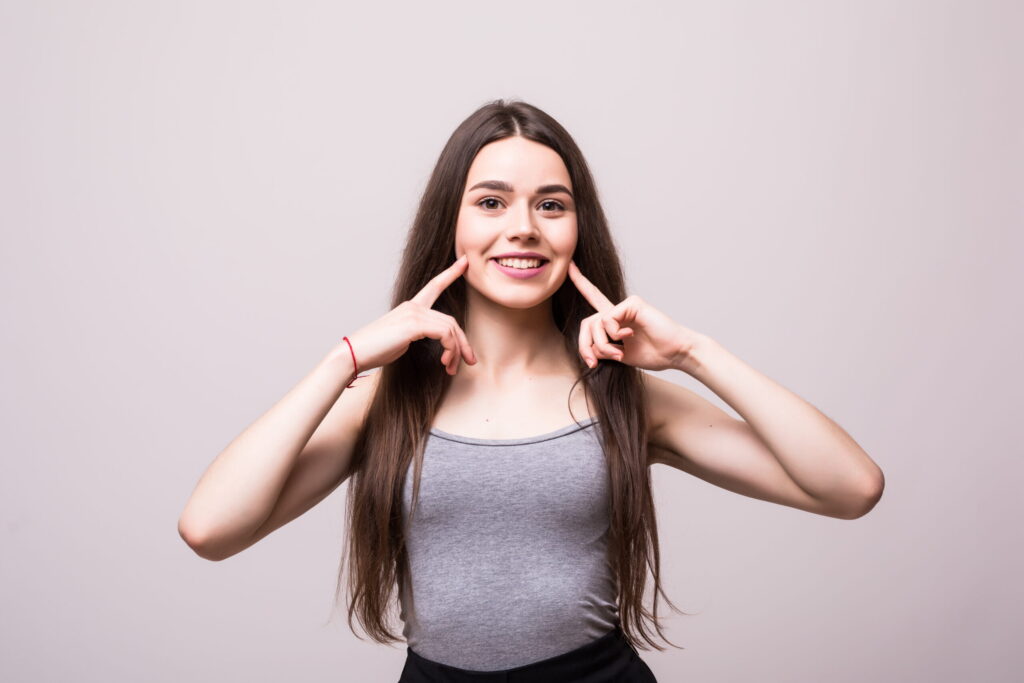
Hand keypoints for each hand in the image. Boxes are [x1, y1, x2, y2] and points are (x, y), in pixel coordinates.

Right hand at [345, 254, 477, 374]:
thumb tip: (432, 341)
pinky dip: (450, 349)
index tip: (464, 262)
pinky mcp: (413, 324)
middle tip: (470, 361)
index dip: (450, 273)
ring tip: (451, 368)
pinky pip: (444, 333)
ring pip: (450, 328)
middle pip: (450, 320)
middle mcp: (413, 307)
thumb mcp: (401, 340)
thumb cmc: (375, 350)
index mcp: (410, 308)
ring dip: (456, 351)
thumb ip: (417, 335)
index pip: (434, 286)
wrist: (354, 354)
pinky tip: (444, 362)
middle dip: (464, 342)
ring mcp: (413, 313)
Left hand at [567, 260, 705, 373]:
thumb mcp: (621, 355)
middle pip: (587, 323)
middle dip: (585, 346)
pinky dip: (613, 333)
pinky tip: (629, 335)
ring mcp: (626, 305)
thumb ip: (603, 349)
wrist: (676, 353)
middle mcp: (619, 309)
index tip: (570, 267)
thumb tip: (589, 349)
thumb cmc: (655, 354)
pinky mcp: (632, 303)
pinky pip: (608, 318)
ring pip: (595, 323)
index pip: (594, 300)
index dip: (582, 283)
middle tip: (593, 362)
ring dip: (602, 344)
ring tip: (619, 353)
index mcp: (616, 320)